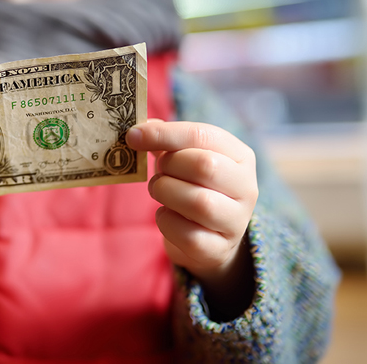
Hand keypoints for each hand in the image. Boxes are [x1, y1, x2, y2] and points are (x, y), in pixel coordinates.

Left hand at [127, 120, 257, 319]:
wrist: (207, 236)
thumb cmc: (192, 186)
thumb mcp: (184, 157)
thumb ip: (164, 140)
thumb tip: (139, 130)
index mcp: (240, 156)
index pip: (204, 135)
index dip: (164, 134)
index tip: (133, 136)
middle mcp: (247, 188)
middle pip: (205, 166)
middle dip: (169, 166)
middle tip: (158, 171)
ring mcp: (236, 222)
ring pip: (199, 202)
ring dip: (165, 192)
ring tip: (159, 190)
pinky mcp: (219, 249)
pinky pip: (187, 234)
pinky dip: (166, 221)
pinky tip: (166, 214)